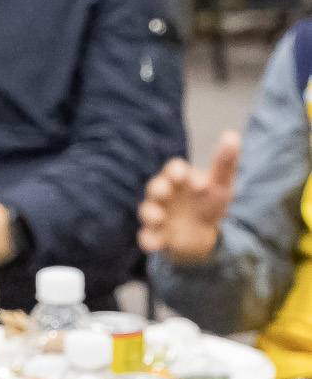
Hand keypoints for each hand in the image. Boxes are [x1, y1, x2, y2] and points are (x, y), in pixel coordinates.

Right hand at [139, 132, 237, 263]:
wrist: (202, 235)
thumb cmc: (209, 204)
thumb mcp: (221, 185)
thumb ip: (225, 163)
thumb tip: (232, 134)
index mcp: (178, 179)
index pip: (174, 169)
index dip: (180, 172)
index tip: (197, 183)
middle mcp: (164, 194)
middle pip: (155, 187)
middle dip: (158, 188)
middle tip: (165, 192)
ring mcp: (158, 214)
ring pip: (148, 211)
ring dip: (150, 213)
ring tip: (159, 219)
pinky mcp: (156, 235)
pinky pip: (147, 236)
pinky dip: (149, 240)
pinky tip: (156, 244)